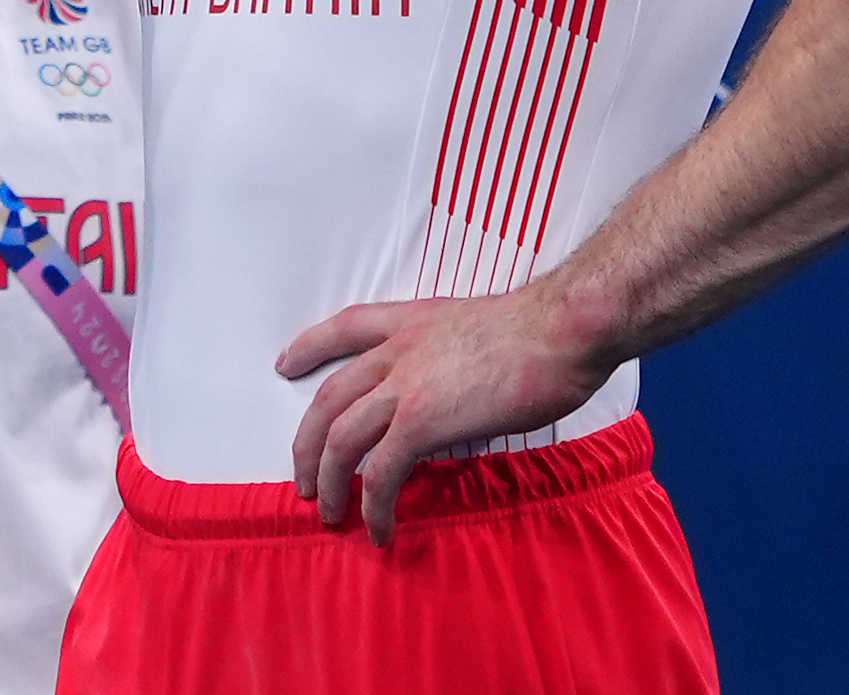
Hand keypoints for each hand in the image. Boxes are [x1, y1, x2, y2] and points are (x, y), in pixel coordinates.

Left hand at [277, 288, 617, 545]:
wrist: (563, 329)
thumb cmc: (544, 329)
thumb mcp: (480, 328)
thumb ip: (454, 355)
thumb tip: (457, 389)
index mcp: (413, 321)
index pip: (346, 326)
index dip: (309, 346)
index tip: (284, 364)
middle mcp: (398, 351)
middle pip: (329, 398)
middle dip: (306, 443)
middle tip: (304, 479)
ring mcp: (405, 386)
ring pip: (341, 439)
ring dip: (329, 482)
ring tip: (328, 512)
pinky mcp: (421, 422)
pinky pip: (380, 474)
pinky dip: (373, 506)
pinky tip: (379, 528)